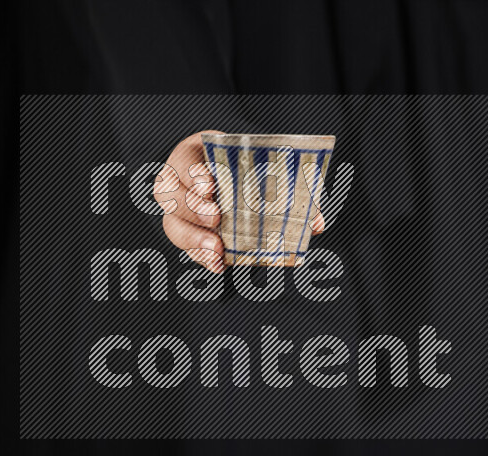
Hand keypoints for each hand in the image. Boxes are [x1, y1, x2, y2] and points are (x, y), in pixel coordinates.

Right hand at [154, 131, 324, 272]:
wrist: (226, 178)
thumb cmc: (241, 168)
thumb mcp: (255, 165)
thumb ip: (282, 184)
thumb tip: (316, 222)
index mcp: (191, 158)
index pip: (184, 163)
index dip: (195, 175)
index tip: (210, 185)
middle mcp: (177, 186)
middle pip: (171, 197)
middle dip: (194, 208)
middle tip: (216, 217)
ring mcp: (178, 214)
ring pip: (174, 227)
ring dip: (195, 241)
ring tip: (217, 251)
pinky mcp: (187, 236)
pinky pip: (188, 249)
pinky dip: (203, 259)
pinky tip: (218, 265)